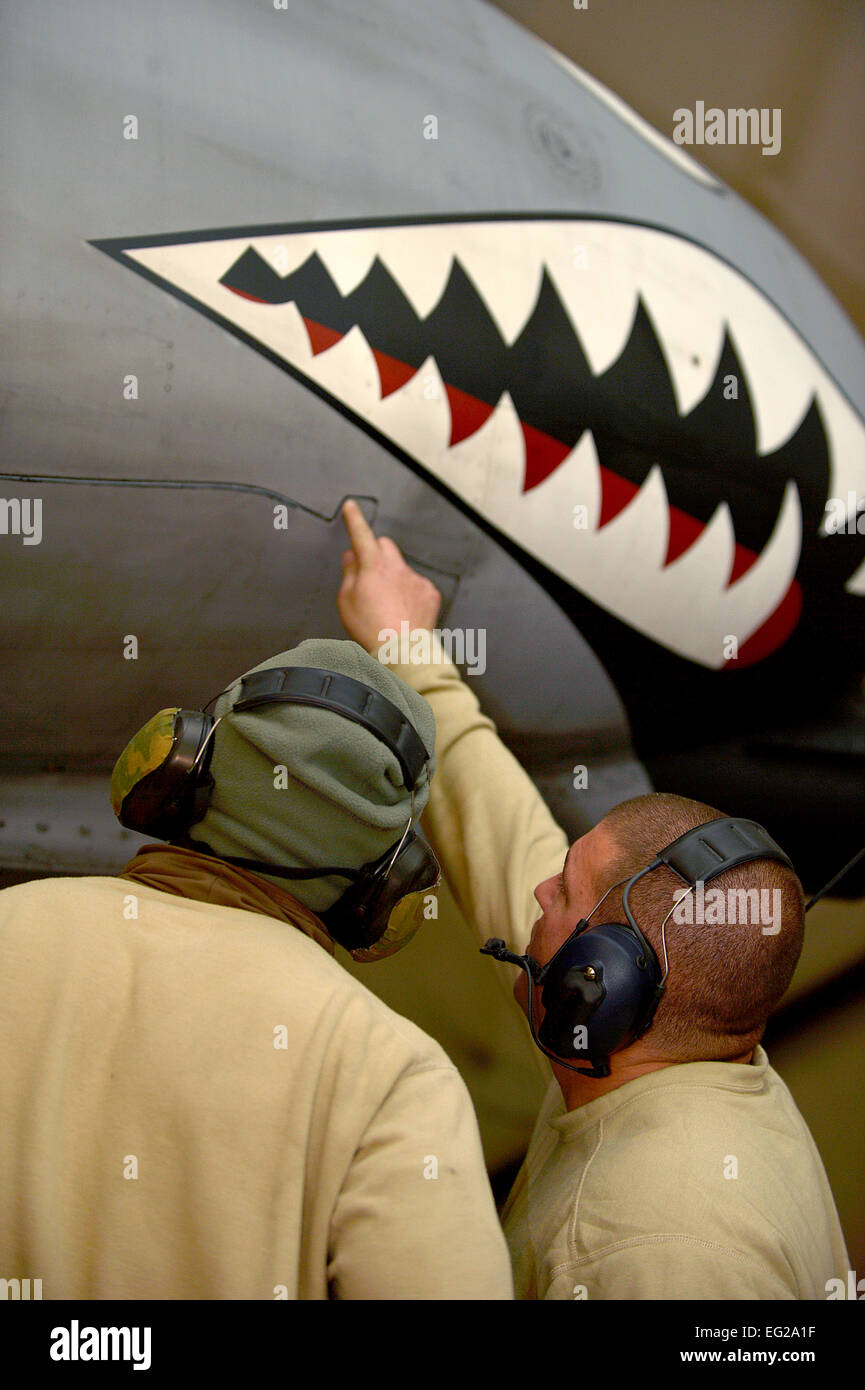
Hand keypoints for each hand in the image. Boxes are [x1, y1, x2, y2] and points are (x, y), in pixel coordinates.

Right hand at [337, 500, 441, 653]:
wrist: (403, 650)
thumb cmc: (372, 628)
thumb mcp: (347, 600)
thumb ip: (349, 573)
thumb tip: (352, 557)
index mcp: (373, 566)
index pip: (361, 534)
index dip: (354, 519)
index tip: (351, 508)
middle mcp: (397, 567)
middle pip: (385, 545)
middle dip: (376, 552)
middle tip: (368, 573)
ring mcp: (416, 579)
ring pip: (401, 567)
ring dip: (393, 577)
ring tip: (386, 604)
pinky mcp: (430, 592)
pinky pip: (417, 584)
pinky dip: (410, 593)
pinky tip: (403, 611)